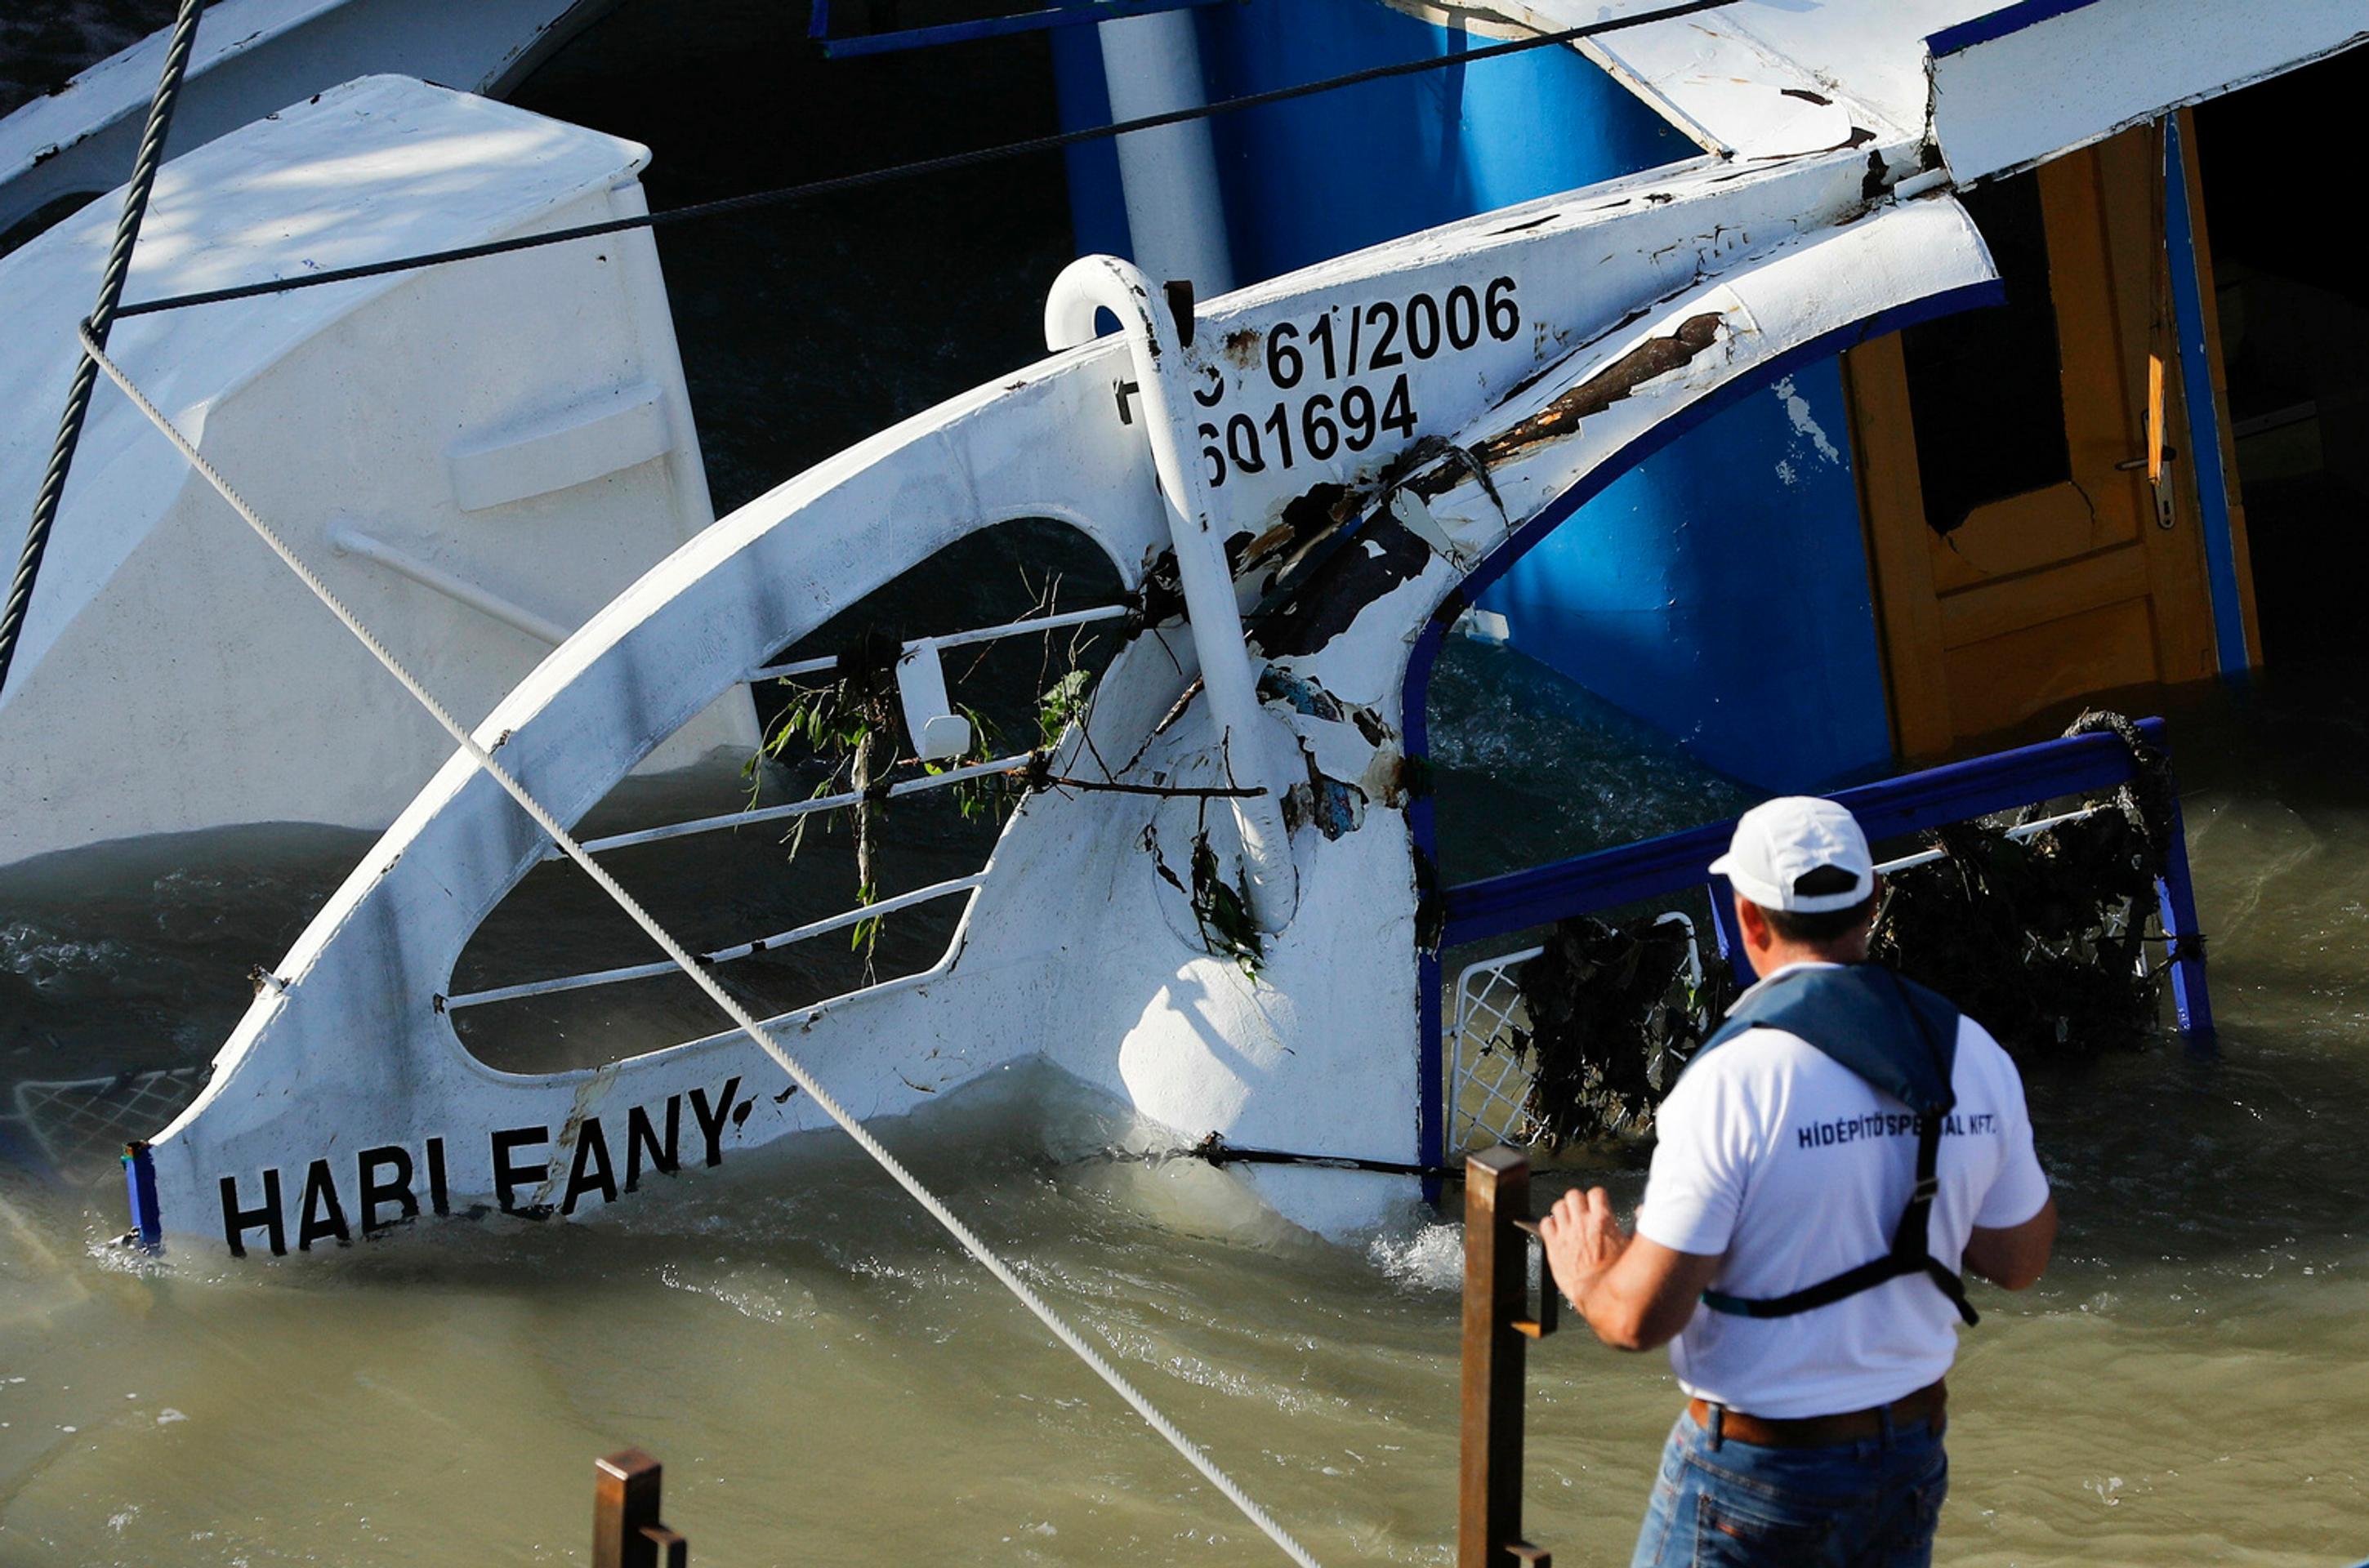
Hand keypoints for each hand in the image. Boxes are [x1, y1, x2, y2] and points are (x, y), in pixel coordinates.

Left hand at [1538, 1185, 1630, 1311]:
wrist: (1599, 1296)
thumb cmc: (1617, 1276)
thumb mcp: (1633, 1247)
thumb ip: (1636, 1226)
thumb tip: (1641, 1212)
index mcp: (1602, 1220)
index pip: (1596, 1193)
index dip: (1597, 1198)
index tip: (1598, 1204)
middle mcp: (1582, 1222)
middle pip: (1574, 1195)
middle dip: (1577, 1202)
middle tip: (1581, 1212)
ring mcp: (1566, 1233)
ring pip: (1557, 1206)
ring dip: (1563, 1212)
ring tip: (1567, 1221)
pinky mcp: (1553, 1245)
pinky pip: (1545, 1224)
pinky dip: (1549, 1226)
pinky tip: (1556, 1233)